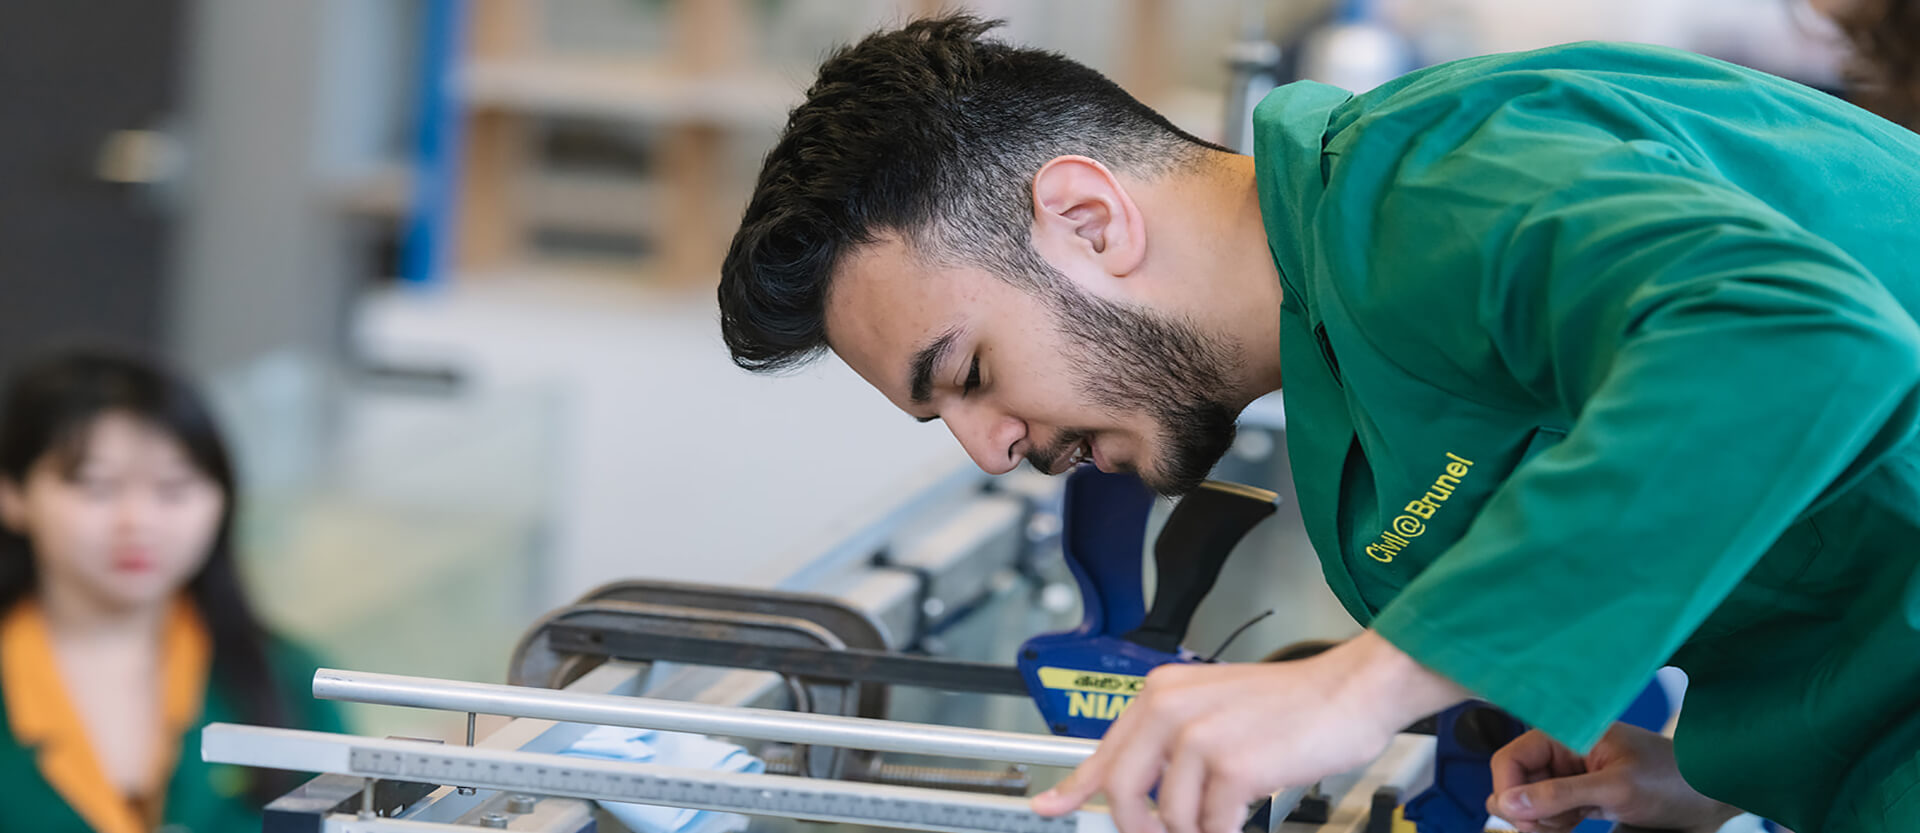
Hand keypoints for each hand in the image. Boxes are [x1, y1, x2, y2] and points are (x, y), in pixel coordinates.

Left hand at [1031, 630, 1466, 832]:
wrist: (1350, 690)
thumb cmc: (1291, 705)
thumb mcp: (1213, 710)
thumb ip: (1166, 745)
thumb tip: (1122, 787)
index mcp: (1161, 693)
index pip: (1104, 752)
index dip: (1074, 789)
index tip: (1050, 807)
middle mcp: (1171, 709)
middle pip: (1124, 794)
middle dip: (1142, 828)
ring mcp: (1200, 738)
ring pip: (1173, 820)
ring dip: (1198, 831)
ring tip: (1228, 812)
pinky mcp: (1233, 767)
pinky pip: (1213, 827)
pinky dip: (1228, 832)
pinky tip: (1248, 813)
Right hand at [1488, 723, 1742, 832]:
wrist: (1715, 794)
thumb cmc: (1672, 780)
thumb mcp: (1615, 789)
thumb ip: (1558, 795)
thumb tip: (1505, 804)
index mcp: (1566, 735)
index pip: (1511, 760)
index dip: (1509, 792)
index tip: (1523, 823)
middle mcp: (1565, 752)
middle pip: (1518, 783)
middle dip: (1528, 811)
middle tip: (1557, 828)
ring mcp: (1574, 775)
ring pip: (1533, 802)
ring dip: (1543, 822)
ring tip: (1574, 827)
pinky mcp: (1586, 796)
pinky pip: (1553, 813)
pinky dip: (1556, 826)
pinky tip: (1574, 828)